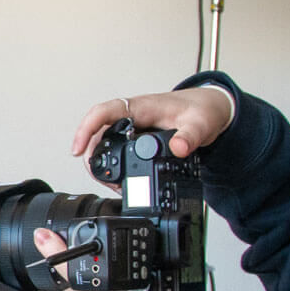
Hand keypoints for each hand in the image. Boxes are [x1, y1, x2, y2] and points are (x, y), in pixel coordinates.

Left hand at [34, 229, 158, 290]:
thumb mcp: (80, 275)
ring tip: (126, 288)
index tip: (94, 257)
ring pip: (116, 288)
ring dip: (124, 285)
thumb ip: (63, 256)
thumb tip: (40, 235)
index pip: (71, 272)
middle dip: (108, 275)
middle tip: (113, 276)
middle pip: (96, 278)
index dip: (82, 261)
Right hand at [68, 86, 234, 168]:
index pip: (104, 112)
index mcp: (141, 107)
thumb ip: (190, 137)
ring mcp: (134, 126)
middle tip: (97, 176)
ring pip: (105, 140)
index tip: (78, 149)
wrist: (211, 110)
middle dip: (91, 155)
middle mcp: (133, 116)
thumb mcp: (200, 123)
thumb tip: (179, 148)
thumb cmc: (202, 110)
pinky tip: (117, 177)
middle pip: (98, 131)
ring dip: (101, 160)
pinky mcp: (138, 137)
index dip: (86, 129)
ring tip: (109, 182)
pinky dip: (113, 162)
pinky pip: (116, 146)